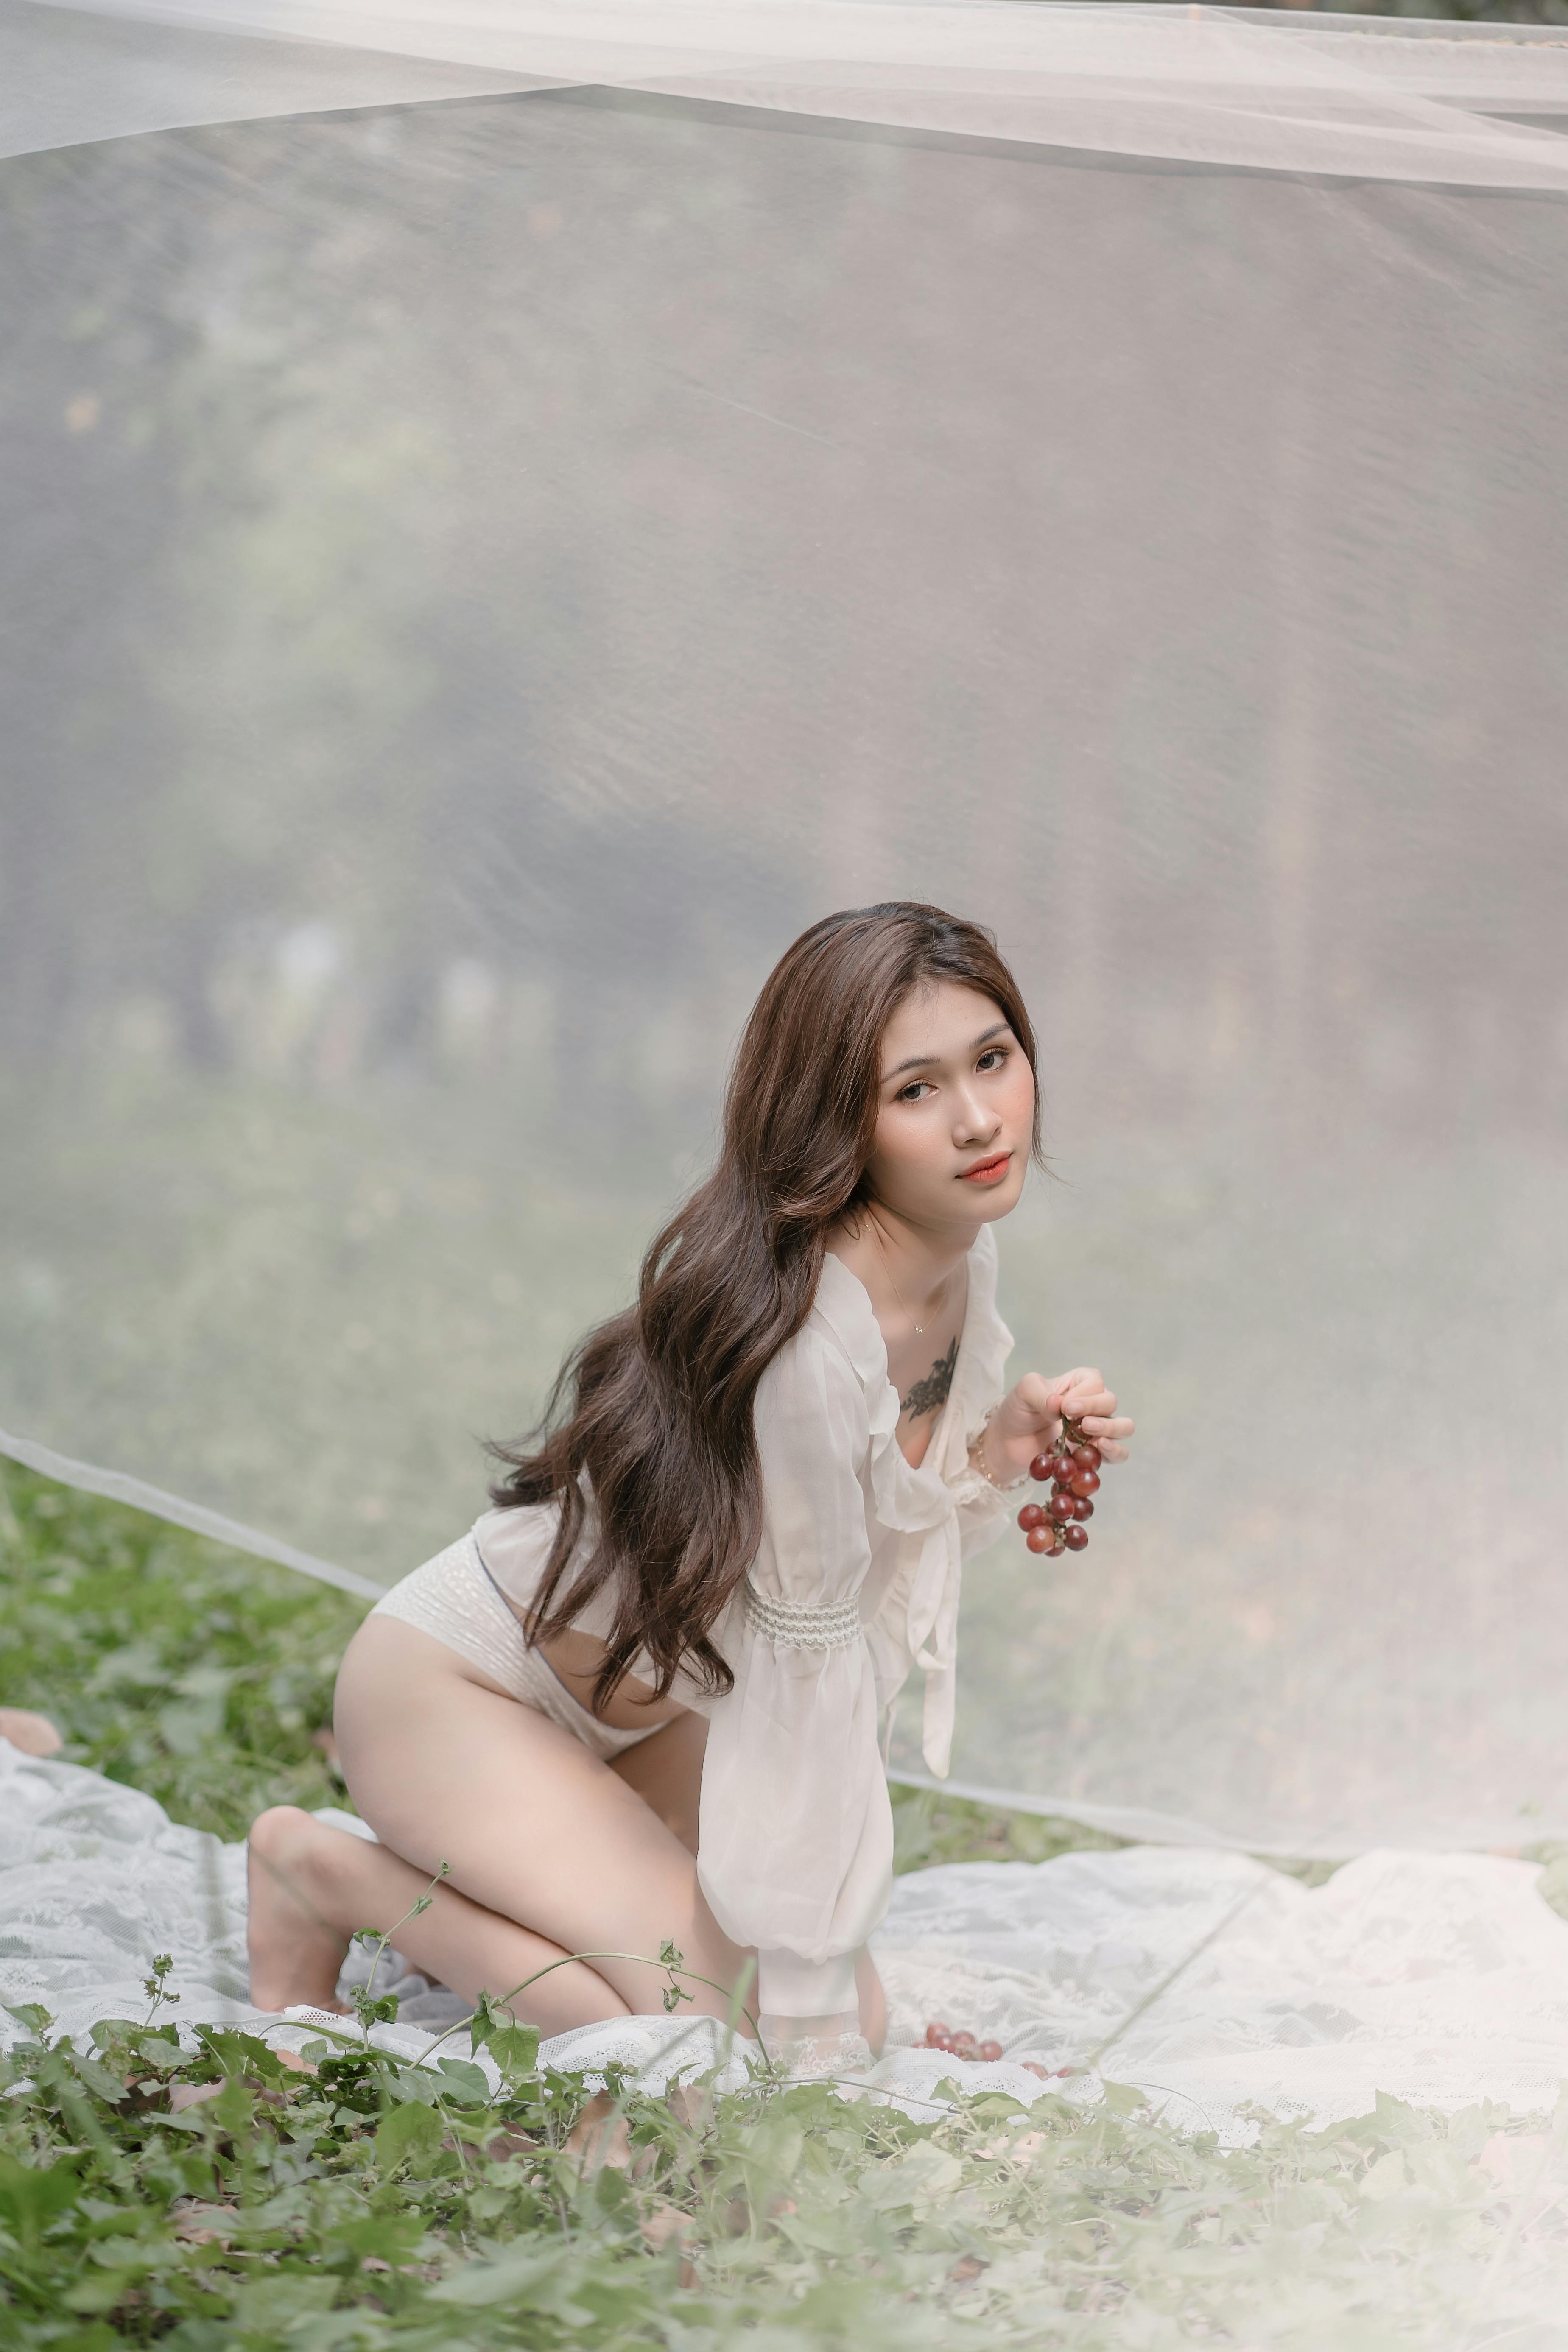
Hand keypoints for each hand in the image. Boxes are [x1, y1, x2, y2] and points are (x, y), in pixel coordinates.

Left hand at [982, 1368, 1133, 1485]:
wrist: (1008, 1442)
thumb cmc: (1018, 1411)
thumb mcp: (1024, 1392)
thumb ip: (1041, 1393)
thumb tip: (1058, 1403)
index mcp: (1078, 1384)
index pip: (1095, 1382)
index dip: (1084, 1394)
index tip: (1064, 1406)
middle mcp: (1092, 1405)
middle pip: (1111, 1402)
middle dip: (1095, 1409)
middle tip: (1074, 1419)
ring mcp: (1096, 1431)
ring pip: (1124, 1427)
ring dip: (1110, 1428)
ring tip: (1088, 1431)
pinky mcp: (1093, 1454)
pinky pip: (1118, 1454)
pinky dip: (1114, 1452)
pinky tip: (1099, 1448)